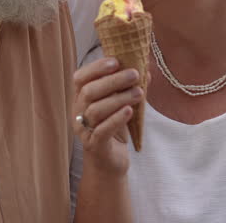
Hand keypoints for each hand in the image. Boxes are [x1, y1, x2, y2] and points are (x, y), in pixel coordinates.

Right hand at [73, 58, 143, 175]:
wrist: (110, 164)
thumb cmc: (114, 130)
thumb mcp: (120, 106)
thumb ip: (129, 88)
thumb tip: (147, 71)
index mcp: (81, 100)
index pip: (80, 78)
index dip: (95, 67)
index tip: (115, 61)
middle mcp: (78, 113)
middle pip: (88, 92)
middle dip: (113, 80)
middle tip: (134, 74)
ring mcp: (84, 131)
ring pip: (96, 110)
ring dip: (119, 98)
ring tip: (139, 93)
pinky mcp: (94, 146)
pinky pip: (102, 131)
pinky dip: (116, 119)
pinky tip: (130, 111)